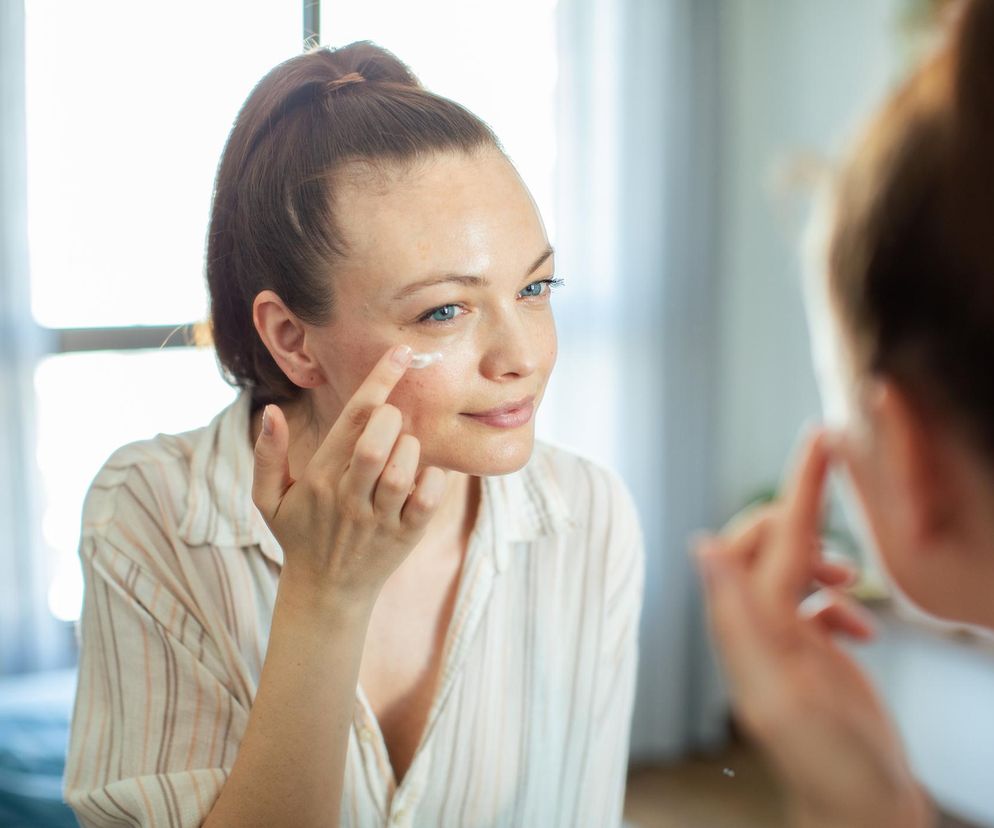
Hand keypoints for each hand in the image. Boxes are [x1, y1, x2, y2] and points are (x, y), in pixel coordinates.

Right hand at [252, 345, 447, 610]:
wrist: (326, 594)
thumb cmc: (301, 534)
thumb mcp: (269, 499)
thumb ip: (268, 455)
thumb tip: (270, 412)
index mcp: (319, 478)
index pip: (353, 419)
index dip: (379, 380)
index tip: (401, 353)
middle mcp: (349, 497)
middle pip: (376, 442)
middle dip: (391, 417)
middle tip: (393, 418)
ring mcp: (379, 518)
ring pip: (403, 471)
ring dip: (411, 449)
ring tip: (403, 449)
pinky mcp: (406, 536)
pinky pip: (429, 500)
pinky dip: (434, 480)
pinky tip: (424, 475)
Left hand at [695, 431, 933, 827]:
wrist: (863, 809)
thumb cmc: (832, 762)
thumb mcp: (784, 691)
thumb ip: (741, 619)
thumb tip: (701, 548)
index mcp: (747, 629)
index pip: (761, 540)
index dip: (794, 490)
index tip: (820, 440)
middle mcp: (754, 630)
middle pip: (765, 546)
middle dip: (801, 527)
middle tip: (842, 539)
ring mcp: (780, 642)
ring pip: (788, 569)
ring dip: (821, 563)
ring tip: (852, 586)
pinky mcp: (805, 656)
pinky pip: (812, 605)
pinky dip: (836, 603)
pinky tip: (858, 627)